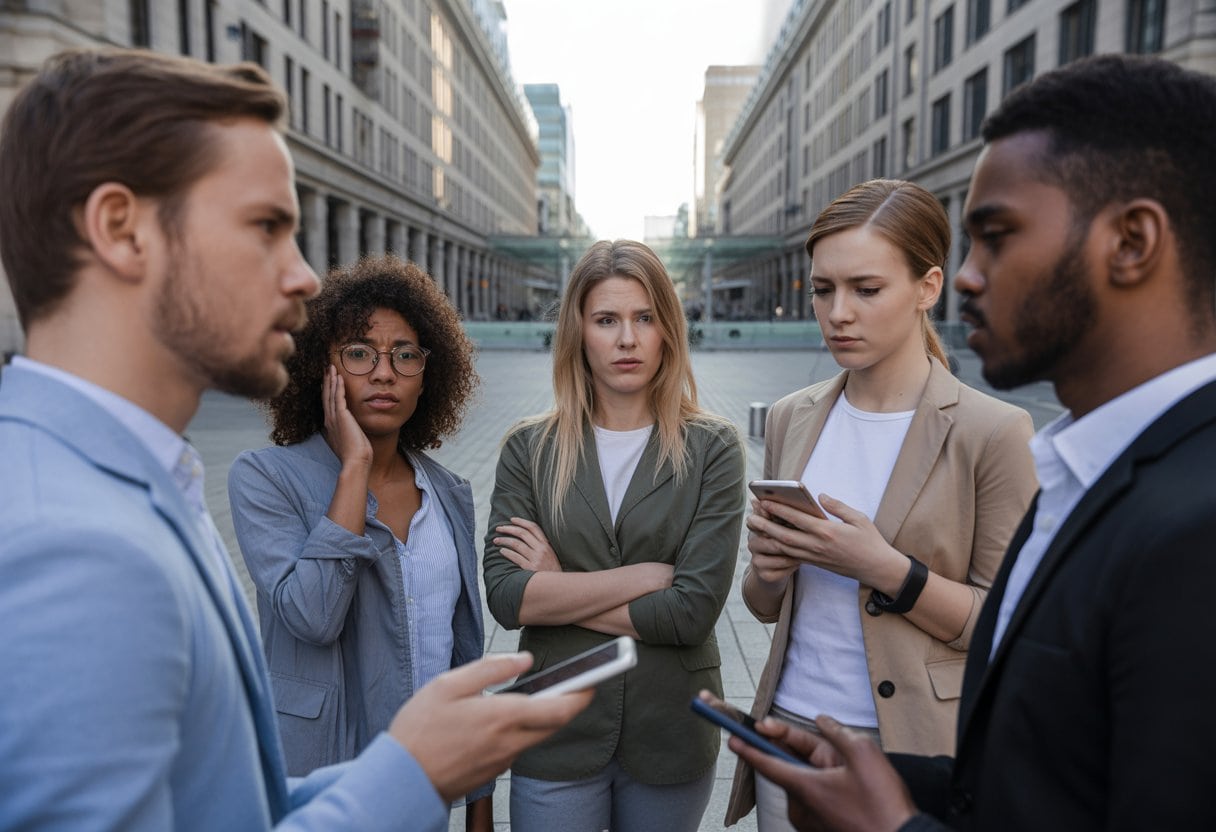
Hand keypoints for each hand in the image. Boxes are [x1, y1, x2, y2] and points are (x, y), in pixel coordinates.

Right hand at [322, 365, 371, 469]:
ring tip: (330, 367)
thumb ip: (347, 433)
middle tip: (326, 369)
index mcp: (331, 425)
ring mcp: (334, 418)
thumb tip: (351, 431)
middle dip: (326, 382)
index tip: (327, 381)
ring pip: (330, 394)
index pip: (327, 404)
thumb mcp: (349, 441)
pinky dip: (338, 386)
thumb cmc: (355, 455)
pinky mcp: (342, 416)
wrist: (356, 462)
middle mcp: (330, 420)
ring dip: (331, 380)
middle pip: (326, 396)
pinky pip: (338, 397)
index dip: (326, 391)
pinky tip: (338, 376)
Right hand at [389, 653, 592, 801]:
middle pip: (554, 724)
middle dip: (567, 703)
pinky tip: (500, 719)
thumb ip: (490, 668)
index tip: (593, 680)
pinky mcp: (493, 772)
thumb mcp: (448, 685)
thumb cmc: (419, 730)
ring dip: (542, 717)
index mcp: (502, 716)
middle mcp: (509, 742)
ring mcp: (503, 761)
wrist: (400, 780)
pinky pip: (516, 747)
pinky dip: (519, 731)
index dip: (582, 694)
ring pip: (536, 736)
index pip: (559, 708)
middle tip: (571, 683)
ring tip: (533, 696)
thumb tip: (523, 659)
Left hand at [494, 517, 561, 571]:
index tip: (512, 519)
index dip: (521, 521)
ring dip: (504, 540)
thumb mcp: (551, 555)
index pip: (533, 527)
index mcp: (546, 545)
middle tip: (498, 528)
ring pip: (516, 544)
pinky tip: (501, 551)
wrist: (558, 587)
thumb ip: (541, 546)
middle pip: (522, 533)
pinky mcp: (530, 568)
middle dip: (508, 528)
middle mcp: (542, 549)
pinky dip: (507, 552)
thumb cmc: (552, 572)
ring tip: (496, 540)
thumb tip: (525, 537)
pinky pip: (515, 557)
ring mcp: (536, 559)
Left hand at [732, 715, 916, 831]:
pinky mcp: (821, 829)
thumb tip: (822, 721)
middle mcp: (802, 806)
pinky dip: (829, 788)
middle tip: (834, 752)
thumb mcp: (863, 754)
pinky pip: (818, 799)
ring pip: (809, 783)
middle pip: (795, 767)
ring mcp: (811, 821)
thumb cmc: (883, 805)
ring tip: (857, 777)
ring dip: (823, 771)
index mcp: (805, 786)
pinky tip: (856, 791)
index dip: (749, 747)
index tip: (732, 738)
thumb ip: (837, 732)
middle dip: (808, 752)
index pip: (767, 762)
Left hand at [746, 494, 907, 591]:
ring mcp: (814, 556)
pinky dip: (778, 548)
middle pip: (784, 535)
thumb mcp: (859, 518)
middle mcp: (817, 545)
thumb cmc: (870, 541)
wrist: (876, 569)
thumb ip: (838, 507)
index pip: (797, 519)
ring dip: (767, 537)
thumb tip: (820, 496)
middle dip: (765, 525)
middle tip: (749, 517)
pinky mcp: (815, 563)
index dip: (779, 510)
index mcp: (827, 532)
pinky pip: (792, 556)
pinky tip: (769, 540)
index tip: (765, 501)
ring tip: (754, 528)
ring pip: (785, 548)